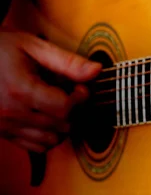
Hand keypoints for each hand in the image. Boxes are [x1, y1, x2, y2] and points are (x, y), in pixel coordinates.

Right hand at [0, 28, 100, 152]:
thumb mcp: (33, 47)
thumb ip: (67, 61)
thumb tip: (97, 71)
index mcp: (21, 90)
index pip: (65, 109)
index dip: (80, 98)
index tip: (79, 88)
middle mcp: (11, 113)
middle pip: (62, 126)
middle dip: (74, 111)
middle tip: (68, 94)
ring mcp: (5, 126)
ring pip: (52, 141)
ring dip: (62, 126)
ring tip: (56, 105)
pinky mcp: (2, 134)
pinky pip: (36, 147)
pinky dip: (48, 137)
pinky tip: (45, 118)